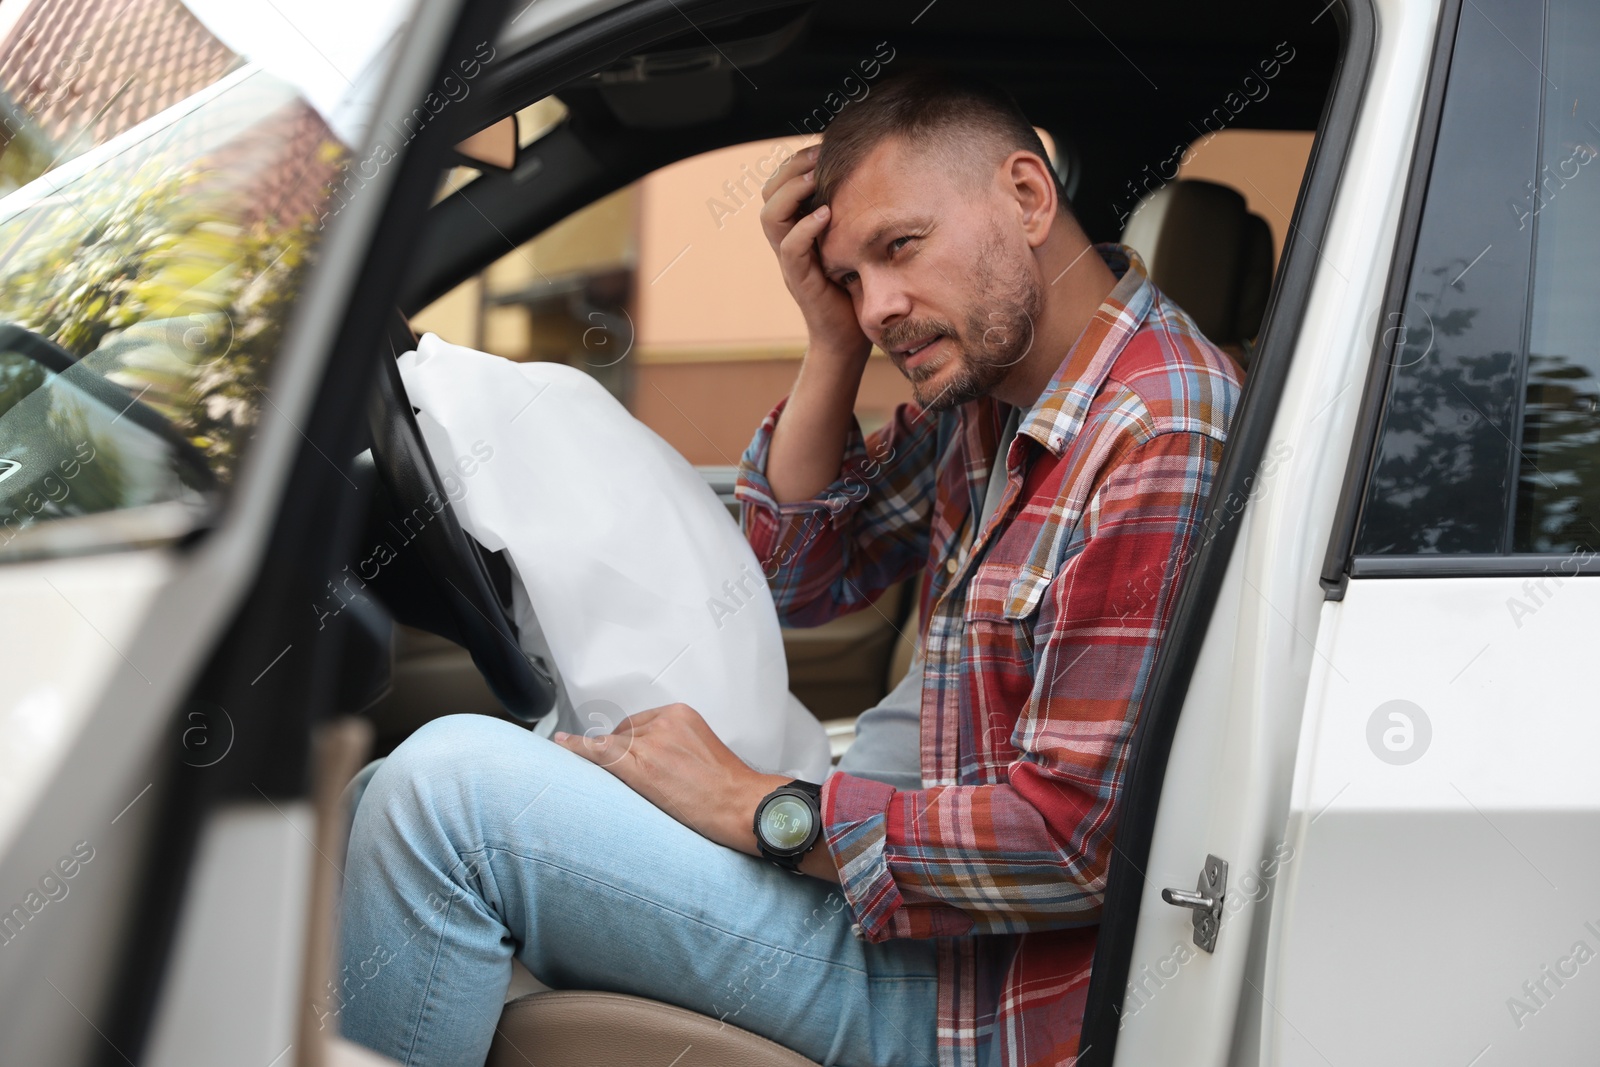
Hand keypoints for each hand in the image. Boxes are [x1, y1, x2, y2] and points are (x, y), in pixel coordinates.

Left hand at [553, 704, 838, 881]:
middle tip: (629, 779)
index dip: (628, 743)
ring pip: (611, 746)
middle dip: (620, 753)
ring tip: (602, 776)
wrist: (742, 805)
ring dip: (605, 762)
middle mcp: (663, 721)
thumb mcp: (702, 752)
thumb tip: (651, 760)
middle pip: (623, 733)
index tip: (619, 751)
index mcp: (681, 714)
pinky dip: (577, 749)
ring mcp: (650, 742)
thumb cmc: (729, 789)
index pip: (640, 724)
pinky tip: (562, 746)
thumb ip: (675, 745)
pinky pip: (600, 752)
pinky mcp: (639, 765)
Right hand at [759, 145, 871, 365]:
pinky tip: (826, 214)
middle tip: (817, 154)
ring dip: (791, 192)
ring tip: (814, 177)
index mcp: (799, 229)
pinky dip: (805, 228)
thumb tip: (881, 178)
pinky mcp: (800, 280)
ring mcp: (791, 261)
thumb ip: (854, 215)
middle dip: (790, 168)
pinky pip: (789, 248)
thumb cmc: (857, 288)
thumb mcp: (856, 242)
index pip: (781, 184)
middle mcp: (789, 241)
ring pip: (770, 216)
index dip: (796, 161)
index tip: (822, 145)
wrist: (850, 339)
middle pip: (768, 193)